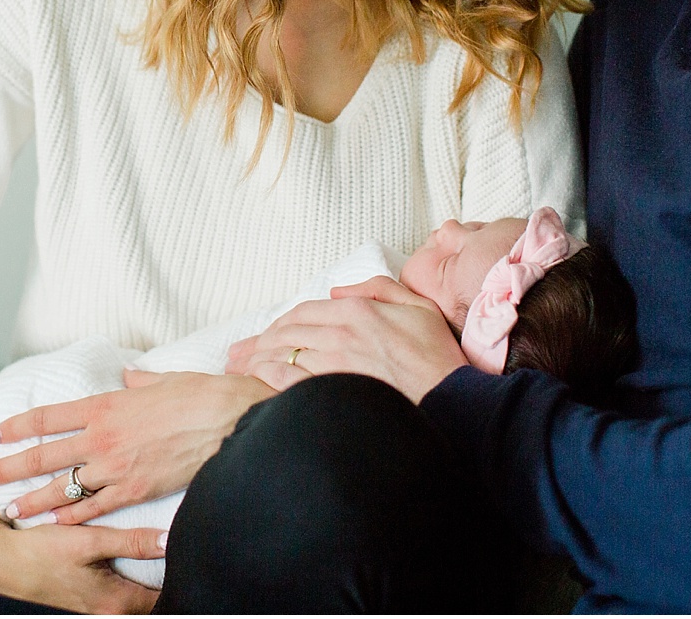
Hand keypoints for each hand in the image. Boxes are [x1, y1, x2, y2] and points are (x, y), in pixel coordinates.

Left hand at [0, 370, 272, 524]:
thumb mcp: (165, 378)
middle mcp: (103, 437)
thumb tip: (131, 375)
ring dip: (34, 500)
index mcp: (107, 405)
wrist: (230, 420)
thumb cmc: (202, 395)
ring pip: (64, 488)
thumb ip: (140, 380)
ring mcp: (117, 467)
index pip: (49, 416)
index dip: (19, 426)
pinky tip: (56, 522)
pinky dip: (74, 516)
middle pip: (44, 455)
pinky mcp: (136, 490)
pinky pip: (96, 508)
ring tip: (12, 510)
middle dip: (11, 469)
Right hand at [0, 449, 163, 613]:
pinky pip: (112, 599)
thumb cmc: (40, 551)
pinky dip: (122, 587)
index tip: (188, 557)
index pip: (161, 600)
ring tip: (154, 564)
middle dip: (161, 585)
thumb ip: (131, 542)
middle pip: (147, 605)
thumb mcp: (88, 541)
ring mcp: (92, 612)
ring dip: (141, 587)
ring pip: (130, 603)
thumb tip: (169, 541)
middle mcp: (106, 613)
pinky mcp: (80, 605)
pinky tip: (122, 568)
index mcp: (114, 602)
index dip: (177, 579)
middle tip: (175, 558)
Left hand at [224, 275, 467, 401]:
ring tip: (238, 370)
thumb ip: (378, 289)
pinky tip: (257, 385)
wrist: (453, 400)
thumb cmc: (438, 357)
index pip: (305, 311)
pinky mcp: (335, 390)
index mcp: (358, 310)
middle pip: (287, 332)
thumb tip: (338, 291)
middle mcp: (342, 332)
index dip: (282, 323)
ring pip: (284, 354)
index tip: (269, 334)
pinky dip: (269, 379)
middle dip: (259, 342)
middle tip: (237, 354)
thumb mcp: (418, 306)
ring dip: (257, 360)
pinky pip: (291, 380)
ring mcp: (337, 362)